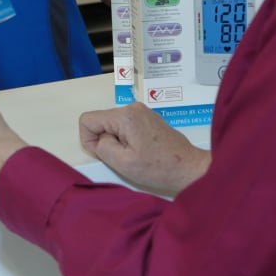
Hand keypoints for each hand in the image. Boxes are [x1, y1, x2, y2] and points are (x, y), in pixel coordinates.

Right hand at [79, 103, 210, 195]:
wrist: (188, 168)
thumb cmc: (159, 168)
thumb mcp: (123, 163)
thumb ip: (102, 147)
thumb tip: (99, 139)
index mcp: (125, 115)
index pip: (88, 120)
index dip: (90, 140)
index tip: (107, 154)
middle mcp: (133, 108)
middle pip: (101, 121)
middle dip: (106, 141)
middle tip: (124, 157)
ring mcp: (141, 112)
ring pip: (112, 126)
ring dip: (117, 142)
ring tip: (135, 155)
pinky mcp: (147, 119)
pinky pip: (125, 127)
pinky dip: (127, 140)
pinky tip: (141, 151)